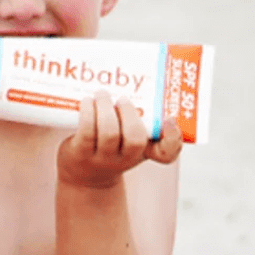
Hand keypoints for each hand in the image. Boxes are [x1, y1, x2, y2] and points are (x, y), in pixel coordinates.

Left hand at [57, 91, 182, 188]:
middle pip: (135, 138)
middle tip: (122, 98)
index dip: (173, 137)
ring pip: (109, 133)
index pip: (167, 152)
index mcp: (145, 151)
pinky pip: (86, 132)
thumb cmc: (112, 148)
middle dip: (129, 114)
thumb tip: (135, 79)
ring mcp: (103, 158)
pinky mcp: (81, 154)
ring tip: (100, 94)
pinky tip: (86, 102)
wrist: (84, 175)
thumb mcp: (128, 138)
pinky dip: (87, 113)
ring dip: (104, 108)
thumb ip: (138, 117)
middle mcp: (126, 158)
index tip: (169, 119)